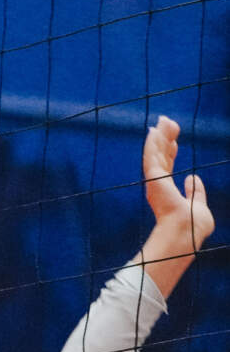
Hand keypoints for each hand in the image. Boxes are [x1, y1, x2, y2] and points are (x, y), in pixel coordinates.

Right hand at [142, 115, 213, 248]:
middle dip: (164, 138)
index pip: (168, 165)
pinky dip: (152, 143)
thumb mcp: (199, 205)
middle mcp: (159, 184)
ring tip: (163, 120)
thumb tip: (193, 178)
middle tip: (167, 121)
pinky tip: (154, 131)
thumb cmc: (194, 226)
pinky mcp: (154, 178)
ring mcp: (155, 181)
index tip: (173, 139)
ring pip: (156, 152)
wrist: (186, 232)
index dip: (170, 150)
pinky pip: (152, 156)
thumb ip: (195, 192)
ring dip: (159, 136)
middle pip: (161, 155)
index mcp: (167, 190)